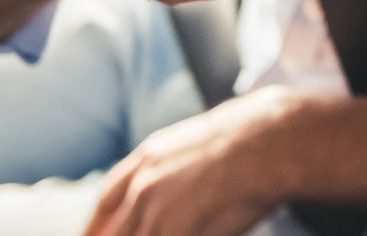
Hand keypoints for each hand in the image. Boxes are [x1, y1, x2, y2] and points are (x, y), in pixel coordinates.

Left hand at [84, 88, 299, 235]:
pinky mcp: (173, 228)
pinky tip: (191, 235)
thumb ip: (173, 169)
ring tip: (172, 232)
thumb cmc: (247, 142)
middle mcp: (142, 184)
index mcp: (145, 160)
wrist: (270, 139)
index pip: (106, 201)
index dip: (96, 226)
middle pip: (114, 231)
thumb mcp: (196, 145)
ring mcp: (154, 208)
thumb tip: (175, 195)